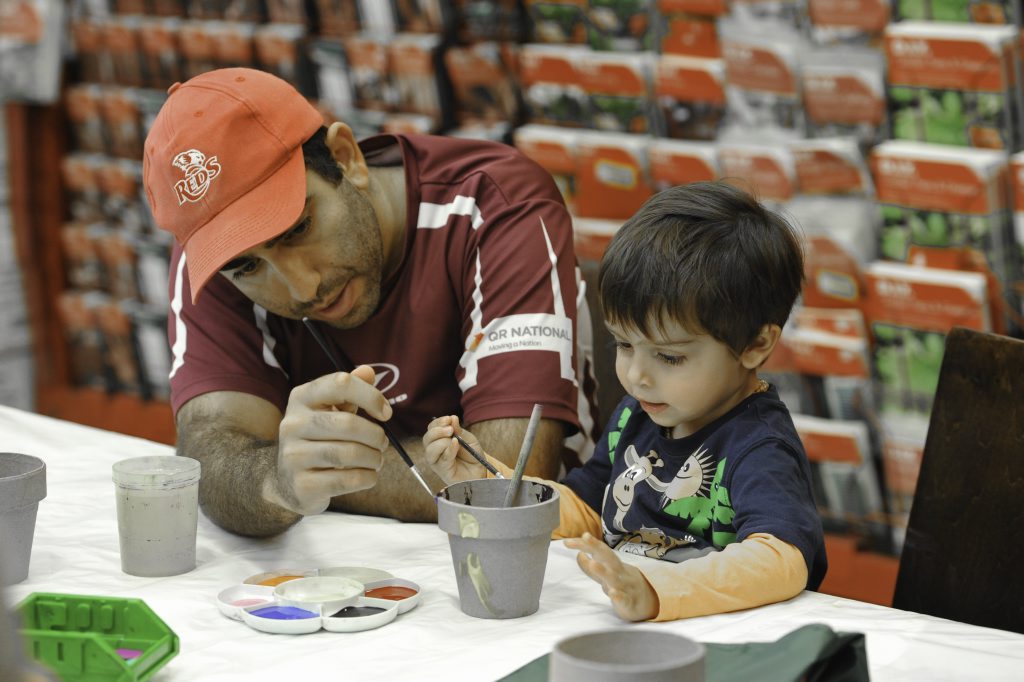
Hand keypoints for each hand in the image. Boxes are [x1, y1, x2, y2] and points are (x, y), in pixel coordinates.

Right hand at [264, 365, 389, 515]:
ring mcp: (293, 455)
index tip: (386, 413)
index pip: (341, 384)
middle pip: (349, 423)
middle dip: (376, 435)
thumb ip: (349, 391)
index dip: (371, 396)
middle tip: (382, 443)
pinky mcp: (302, 485)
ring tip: (376, 459)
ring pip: (350, 453)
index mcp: (301, 398)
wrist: (288, 482)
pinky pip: (348, 480)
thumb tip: (368, 371)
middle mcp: (292, 424)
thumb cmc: (318, 439)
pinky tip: (368, 475)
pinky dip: (368, 478)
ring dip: (374, 458)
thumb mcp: (329, 411)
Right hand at [422, 415, 487, 483]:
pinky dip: (449, 449)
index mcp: (438, 441)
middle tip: (450, 429)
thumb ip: (459, 431)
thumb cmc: (472, 456)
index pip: (431, 429)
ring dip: (441, 441)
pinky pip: (442, 460)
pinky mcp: (443, 472)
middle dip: (437, 431)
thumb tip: (452, 418)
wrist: (480, 473)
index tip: (449, 419)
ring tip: (454, 438)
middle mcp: (435, 452)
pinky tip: (455, 443)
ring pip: (430, 449)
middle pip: (426, 439)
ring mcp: (437, 462)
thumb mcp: (468, 440)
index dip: (437, 423)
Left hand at [564, 532, 658, 620]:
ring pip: (614, 578)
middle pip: (608, 556)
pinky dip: (618, 596)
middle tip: (585, 536)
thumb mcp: (605, 576)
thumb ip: (590, 566)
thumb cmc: (622, 585)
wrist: (647, 603)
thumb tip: (578, 553)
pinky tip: (612, 593)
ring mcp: (624, 586)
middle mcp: (618, 572)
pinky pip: (623, 599)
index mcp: (612, 564)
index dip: (584, 544)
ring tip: (592, 563)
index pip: (598, 550)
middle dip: (597, 546)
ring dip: (603, 570)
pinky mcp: (628, 602)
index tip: (566, 541)